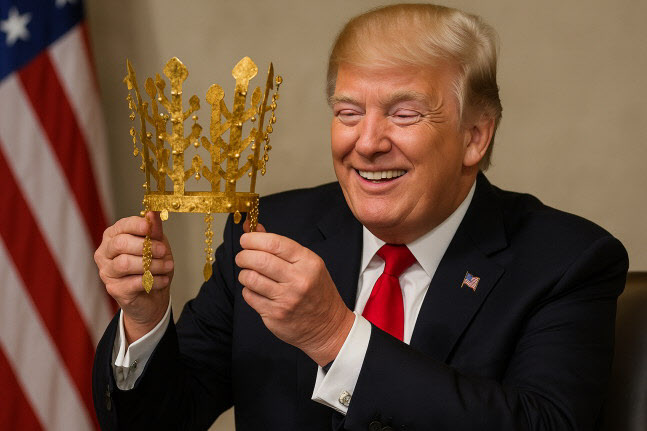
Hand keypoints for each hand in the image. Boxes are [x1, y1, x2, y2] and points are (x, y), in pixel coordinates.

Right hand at [94, 211, 173, 342]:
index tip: (150, 228)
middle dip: (146, 246)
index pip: (122, 226)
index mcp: (114, 236)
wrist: (153, 296)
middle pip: (121, 244)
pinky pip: (134, 282)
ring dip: (152, 264)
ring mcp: (107, 271)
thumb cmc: (152, 265)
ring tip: (167, 266)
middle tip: (163, 251)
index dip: (136, 225)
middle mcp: (105, 252)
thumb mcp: (157, 243)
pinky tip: (163, 279)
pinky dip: (153, 280)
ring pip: (125, 263)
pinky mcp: (114, 289)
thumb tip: (153, 212)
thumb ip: (154, 229)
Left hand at [235, 228, 354, 365]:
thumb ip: (279, 246)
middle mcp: (298, 280)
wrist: (328, 325)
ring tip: (249, 274)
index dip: (254, 239)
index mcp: (308, 262)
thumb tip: (253, 229)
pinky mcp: (275, 315)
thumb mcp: (306, 263)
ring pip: (251, 278)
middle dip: (244, 255)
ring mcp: (286, 299)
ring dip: (244, 274)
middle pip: (259, 260)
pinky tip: (256, 290)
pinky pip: (250, 296)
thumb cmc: (316, 290)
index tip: (246, 239)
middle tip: (242, 257)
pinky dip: (248, 290)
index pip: (275, 244)